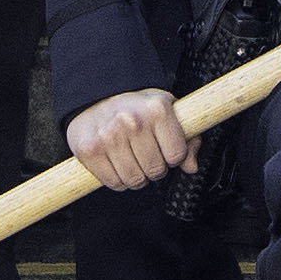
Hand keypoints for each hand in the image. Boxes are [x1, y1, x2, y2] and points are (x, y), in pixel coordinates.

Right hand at [69, 88, 193, 192]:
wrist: (95, 97)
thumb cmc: (135, 107)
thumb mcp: (167, 112)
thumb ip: (188, 138)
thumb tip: (191, 167)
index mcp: (157, 109)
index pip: (177, 155)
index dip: (173, 156)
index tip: (165, 148)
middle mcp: (132, 121)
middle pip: (156, 170)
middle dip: (154, 168)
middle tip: (146, 153)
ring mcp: (108, 136)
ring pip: (135, 180)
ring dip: (136, 175)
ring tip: (131, 158)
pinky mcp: (90, 150)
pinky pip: (113, 183)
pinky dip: (117, 179)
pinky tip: (116, 162)